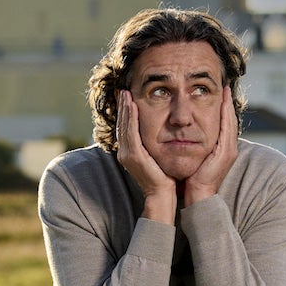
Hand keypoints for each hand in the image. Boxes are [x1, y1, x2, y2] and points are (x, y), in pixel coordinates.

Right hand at [117, 89, 176, 216]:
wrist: (162, 196)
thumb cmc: (164, 177)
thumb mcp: (157, 157)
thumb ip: (154, 145)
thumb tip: (161, 131)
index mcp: (130, 152)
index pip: (125, 127)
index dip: (125, 112)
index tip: (127, 97)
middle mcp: (124, 152)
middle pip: (121, 124)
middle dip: (122, 106)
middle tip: (123, 90)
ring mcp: (127, 154)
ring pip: (124, 125)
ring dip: (125, 108)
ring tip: (126, 94)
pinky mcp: (133, 155)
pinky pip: (130, 132)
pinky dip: (130, 117)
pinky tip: (132, 105)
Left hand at [183, 86, 239, 205]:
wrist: (199, 195)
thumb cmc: (194, 178)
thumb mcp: (196, 157)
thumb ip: (195, 145)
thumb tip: (186, 134)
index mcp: (222, 148)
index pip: (224, 123)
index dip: (223, 108)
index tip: (220, 93)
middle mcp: (229, 147)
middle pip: (229, 119)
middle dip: (228, 102)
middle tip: (225, 86)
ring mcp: (229, 149)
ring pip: (230, 121)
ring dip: (228, 105)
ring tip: (225, 90)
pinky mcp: (227, 152)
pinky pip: (227, 128)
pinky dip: (226, 114)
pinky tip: (223, 103)